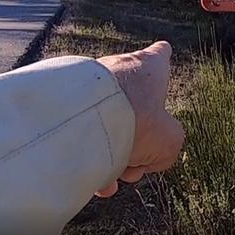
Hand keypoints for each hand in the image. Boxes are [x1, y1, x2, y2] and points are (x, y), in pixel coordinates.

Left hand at [94, 41, 184, 196]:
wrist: (88, 120)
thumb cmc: (136, 121)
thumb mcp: (170, 140)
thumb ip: (167, 145)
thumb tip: (152, 156)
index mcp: (147, 67)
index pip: (159, 54)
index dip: (163, 59)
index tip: (163, 55)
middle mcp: (117, 68)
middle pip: (133, 103)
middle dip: (136, 140)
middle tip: (135, 166)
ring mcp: (89, 82)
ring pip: (106, 122)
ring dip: (111, 154)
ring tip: (110, 180)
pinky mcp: (64, 98)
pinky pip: (81, 130)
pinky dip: (87, 155)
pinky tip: (91, 180)